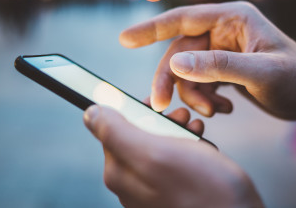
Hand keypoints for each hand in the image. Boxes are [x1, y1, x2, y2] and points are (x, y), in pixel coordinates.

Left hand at [83, 105, 263, 207]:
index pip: (113, 126)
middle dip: (160, 120)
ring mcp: (152, 190)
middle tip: (181, 117)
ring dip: (176, 131)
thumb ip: (117, 133)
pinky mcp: (172, 192)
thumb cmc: (205, 190)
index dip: (136, 109)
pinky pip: (173, 161)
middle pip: (136, 135)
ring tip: (194, 129)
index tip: (157, 104)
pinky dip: (187, 147)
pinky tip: (200, 146)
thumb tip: (90, 114)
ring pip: (158, 145)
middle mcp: (132, 183)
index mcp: (120, 172)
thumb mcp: (157, 153)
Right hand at [120, 1, 295, 127]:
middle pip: (180, 51)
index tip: (124, 40)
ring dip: (193, 94)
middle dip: (171, 80)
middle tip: (159, 105)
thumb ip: (218, 67)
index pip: (183, 19)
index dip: (151, 29)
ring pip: (188, 71)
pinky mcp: (226, 69)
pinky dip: (206, 99)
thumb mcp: (260, 74)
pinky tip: (226, 109)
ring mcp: (224, 50)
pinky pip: (201, 82)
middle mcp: (225, 31)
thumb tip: (176, 62)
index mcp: (233, 18)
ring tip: (216, 111)